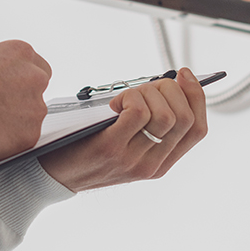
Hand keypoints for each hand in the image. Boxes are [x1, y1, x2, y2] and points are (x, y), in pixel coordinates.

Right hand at [0, 40, 51, 161]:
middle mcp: (35, 77)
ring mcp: (36, 106)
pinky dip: (11, 140)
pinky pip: (25, 137)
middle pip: (37, 89)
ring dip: (17, 120)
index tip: (10, 87)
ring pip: (32, 115)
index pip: (36, 65)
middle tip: (1, 106)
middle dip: (22, 98)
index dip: (21, 79)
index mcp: (21, 53)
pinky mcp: (31, 133)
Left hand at [38, 67, 208, 191]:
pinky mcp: (112, 149)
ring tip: (127, 96)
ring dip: (147, 92)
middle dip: (170, 89)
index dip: (197, 97)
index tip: (184, 74)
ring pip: (165, 114)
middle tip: (146, 86)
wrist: (51, 176)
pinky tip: (115, 103)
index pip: (198, 129)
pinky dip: (130, 98)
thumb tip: (164, 86)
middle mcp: (152, 164)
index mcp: (161, 163)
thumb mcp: (126, 144)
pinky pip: (138, 113)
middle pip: (184, 118)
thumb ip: (146, 125)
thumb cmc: (87, 149)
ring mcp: (133, 159)